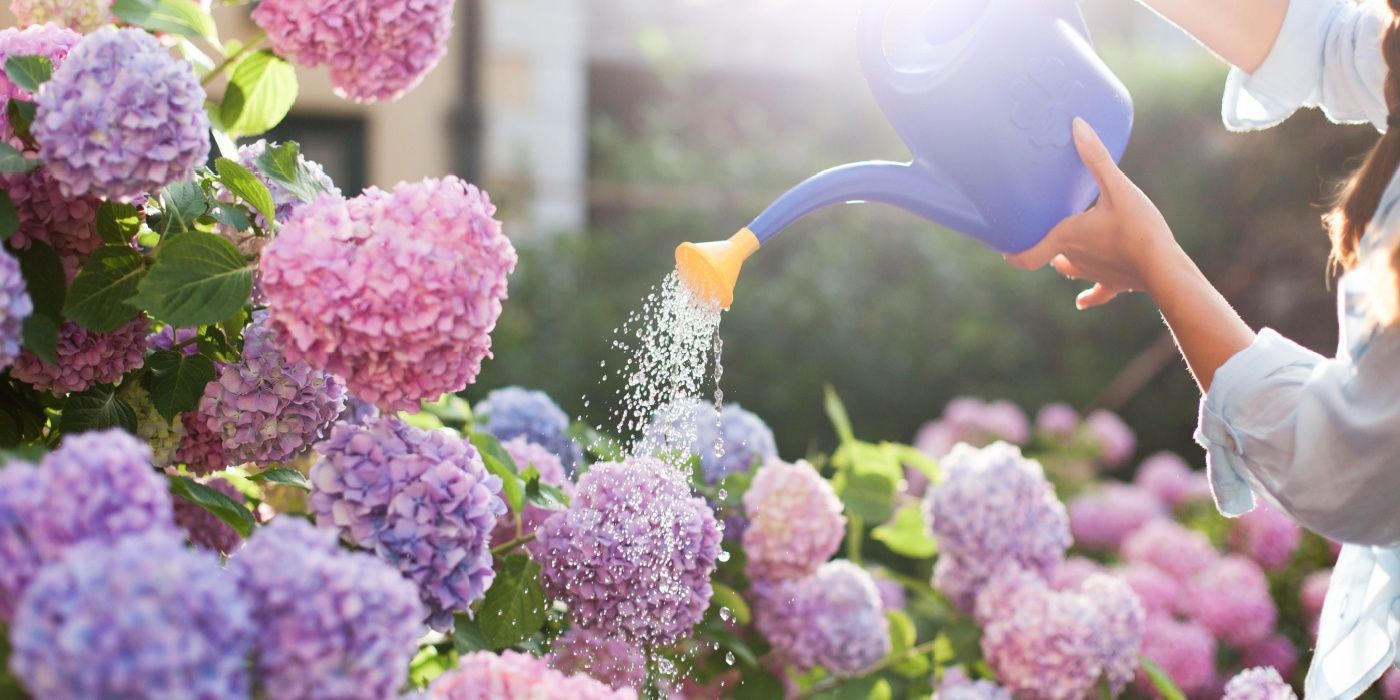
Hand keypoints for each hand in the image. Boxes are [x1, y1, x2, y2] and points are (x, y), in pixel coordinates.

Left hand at [1006, 117, 1180, 308]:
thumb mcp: (1117, 187)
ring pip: (1071, 269)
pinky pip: (1098, 294)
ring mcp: (1094, 274)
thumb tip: (1077, 125)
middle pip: (1051, 254)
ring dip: (1064, 262)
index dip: (1014, 253)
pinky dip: (1089, 296)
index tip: (1004, 249)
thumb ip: (1096, 157)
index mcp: (1067, 237)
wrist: (1164, 267)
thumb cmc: (1137, 227)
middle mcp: (1074, 259)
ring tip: (1059, 254)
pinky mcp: (1115, 285)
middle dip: (1044, 244)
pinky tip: (1081, 302)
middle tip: (1039, 232)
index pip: (1029, 254)